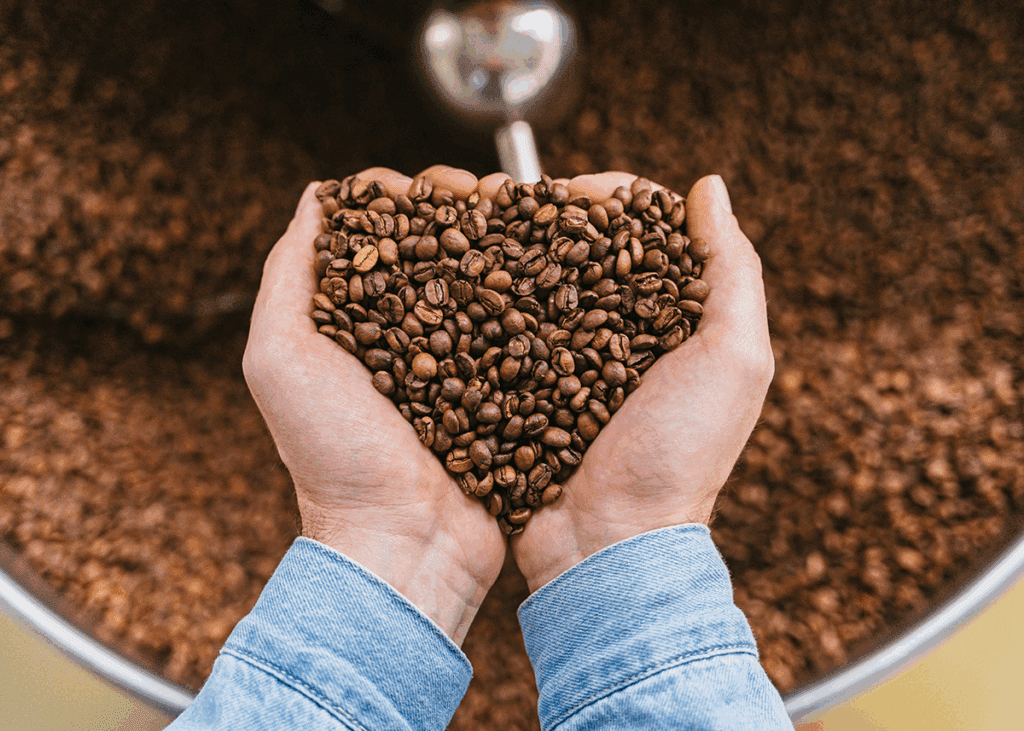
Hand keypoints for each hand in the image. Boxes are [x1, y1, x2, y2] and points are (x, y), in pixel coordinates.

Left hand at [242, 166, 507, 644]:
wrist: (404, 540)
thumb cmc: (333, 455)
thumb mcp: (280, 358)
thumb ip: (288, 275)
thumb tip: (317, 195)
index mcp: (354, 319)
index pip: (381, 234)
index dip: (406, 197)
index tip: (433, 185)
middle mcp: (408, 333)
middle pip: (440, 248)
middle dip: (465, 210)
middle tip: (489, 195)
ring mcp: (461, 359)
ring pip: (488, 280)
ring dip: (508, 242)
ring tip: (530, 216)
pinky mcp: (505, 386)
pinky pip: (525, 328)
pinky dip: (540, 292)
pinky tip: (559, 265)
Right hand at [510, 173, 774, 591]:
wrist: (609, 542)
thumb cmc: (681, 454)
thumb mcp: (734, 360)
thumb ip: (732, 271)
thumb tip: (708, 186)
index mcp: (676, 321)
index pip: (647, 236)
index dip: (617, 201)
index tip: (582, 188)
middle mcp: (621, 335)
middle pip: (584, 253)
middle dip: (548, 219)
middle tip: (509, 196)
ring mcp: (567, 362)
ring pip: (535, 286)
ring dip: (506, 252)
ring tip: (473, 222)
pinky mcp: (523, 387)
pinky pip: (501, 332)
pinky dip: (481, 300)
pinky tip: (455, 275)